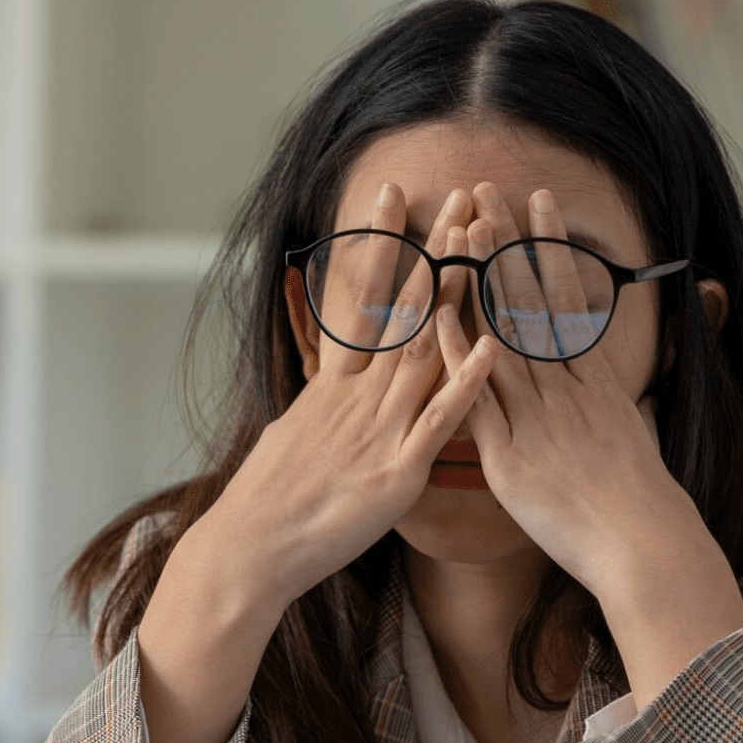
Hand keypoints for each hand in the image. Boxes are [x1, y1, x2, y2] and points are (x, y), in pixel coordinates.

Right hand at [194, 182, 496, 610]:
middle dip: (436, 250)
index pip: (362, 297)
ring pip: (426, 348)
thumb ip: (324, 404)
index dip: (381, 242)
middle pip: (405, 309)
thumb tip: (330, 385)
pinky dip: (466, 383)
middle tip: (461, 195)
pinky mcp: (397, 472)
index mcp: (334, 385)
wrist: (250, 550)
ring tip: (483, 243)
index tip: (395, 192)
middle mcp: (357, 396)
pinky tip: (492, 346)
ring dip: (458, 294)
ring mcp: (378, 429)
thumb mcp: (293, 434)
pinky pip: (439, 421)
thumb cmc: (269, 502)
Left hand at [438, 183, 742, 703]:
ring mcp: (537, 417)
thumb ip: (615, 404)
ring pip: (503, 333)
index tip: (536, 204)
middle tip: (486, 191)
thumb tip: (616, 385)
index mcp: (595, 381)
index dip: (548, 249)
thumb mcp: (635, 436)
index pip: (567, 298)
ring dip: (481, 279)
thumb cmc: (640, 503)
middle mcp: (566, 388)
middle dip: (508, 244)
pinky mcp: (510, 454)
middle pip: (531, 302)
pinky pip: (477, 396)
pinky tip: (436, 316)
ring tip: (461, 227)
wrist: (642, 546)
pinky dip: (457, 355)